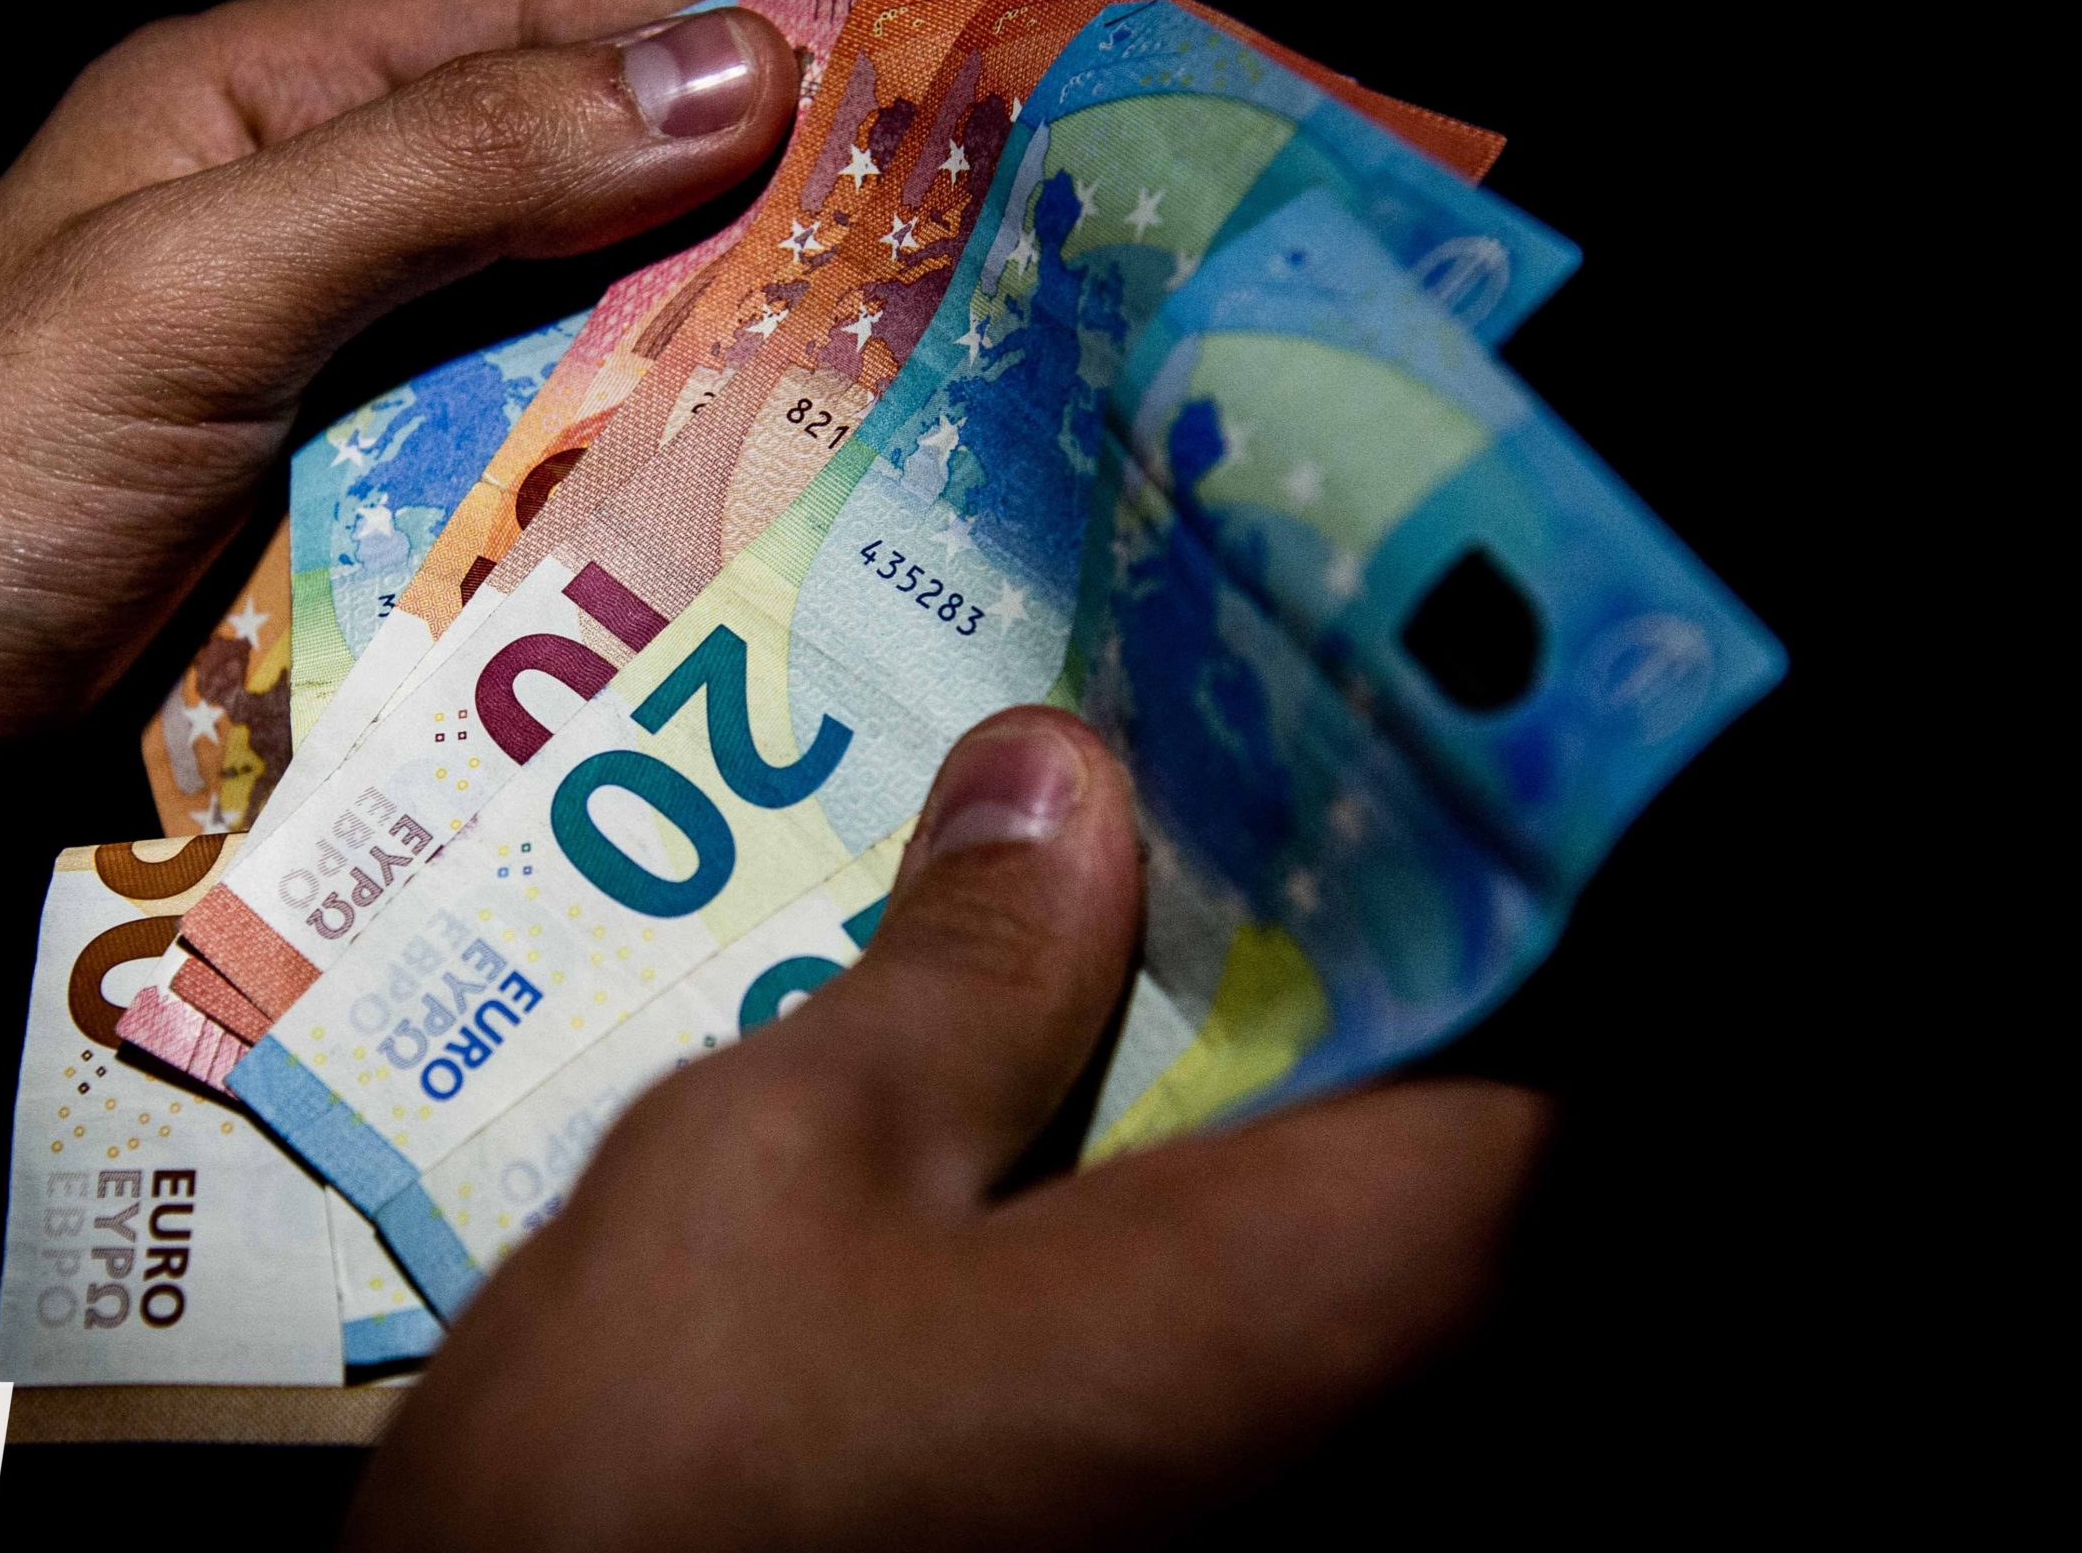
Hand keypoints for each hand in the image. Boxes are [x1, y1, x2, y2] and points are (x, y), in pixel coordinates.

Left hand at [0, 0, 797, 807]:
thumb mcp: (203, 286)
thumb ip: (444, 170)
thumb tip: (721, 77)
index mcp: (269, 96)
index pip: (537, 9)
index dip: (706, 40)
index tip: (875, 109)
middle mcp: (329, 206)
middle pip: (577, 165)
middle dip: (731, 210)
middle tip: (902, 279)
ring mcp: (350, 359)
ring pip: (568, 315)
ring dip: (692, 352)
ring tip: (853, 401)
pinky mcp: (361, 489)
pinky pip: (527, 447)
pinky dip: (622, 464)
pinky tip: (721, 504)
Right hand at [357, 707, 1549, 1550]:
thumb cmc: (654, 1476)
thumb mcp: (782, 1161)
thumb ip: (962, 972)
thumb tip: (1059, 783)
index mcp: (1306, 1295)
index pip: (1534, 1057)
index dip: (1479, 867)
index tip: (1368, 713)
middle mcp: (1327, 1398)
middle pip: (1419, 1103)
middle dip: (1317, 914)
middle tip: (1187, 742)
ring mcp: (1230, 1459)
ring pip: (1305, 1183)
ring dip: (1216, 1017)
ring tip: (1091, 843)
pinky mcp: (1126, 1484)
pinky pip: (1210, 1273)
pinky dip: (1150, 1132)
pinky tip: (1019, 1030)